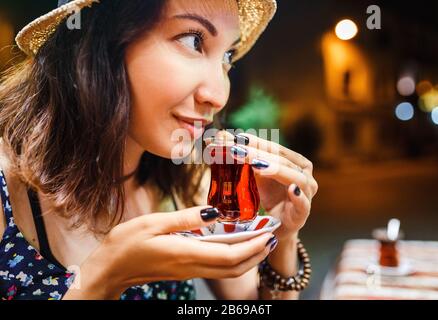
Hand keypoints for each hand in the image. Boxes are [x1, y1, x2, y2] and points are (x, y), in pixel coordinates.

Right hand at [72, 206, 274, 298]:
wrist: (109, 270)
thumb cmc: (125, 244)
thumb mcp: (153, 223)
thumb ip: (185, 218)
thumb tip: (214, 212)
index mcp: (187, 253)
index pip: (230, 256)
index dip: (253, 246)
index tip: (269, 234)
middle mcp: (192, 265)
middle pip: (235, 267)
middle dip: (257, 254)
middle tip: (272, 237)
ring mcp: (189, 270)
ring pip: (228, 270)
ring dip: (248, 258)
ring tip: (261, 241)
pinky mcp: (184, 269)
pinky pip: (216, 267)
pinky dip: (233, 258)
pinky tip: (235, 244)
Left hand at [230, 133, 317, 240]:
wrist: (278, 225)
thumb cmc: (270, 196)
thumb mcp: (254, 174)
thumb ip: (242, 155)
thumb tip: (221, 135)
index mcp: (295, 161)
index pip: (275, 148)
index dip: (257, 142)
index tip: (237, 138)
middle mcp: (304, 174)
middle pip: (282, 160)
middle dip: (259, 153)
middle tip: (238, 150)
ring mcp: (306, 193)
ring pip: (295, 177)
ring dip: (276, 169)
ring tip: (256, 164)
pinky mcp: (303, 213)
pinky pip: (303, 204)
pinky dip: (298, 196)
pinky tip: (292, 189)